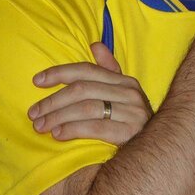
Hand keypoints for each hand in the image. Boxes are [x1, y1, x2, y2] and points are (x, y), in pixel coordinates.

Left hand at [28, 42, 151, 145]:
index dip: (59, 73)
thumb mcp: (122, 93)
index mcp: (124, 80)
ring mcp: (132, 112)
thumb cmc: (132, 121)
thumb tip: (95, 45)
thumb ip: (108, 70)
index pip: (86, 71)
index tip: (36, 81)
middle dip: (53, 101)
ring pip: (86, 108)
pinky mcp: (131, 133)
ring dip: (58, 117)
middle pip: (82, 90)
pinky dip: (73, 129)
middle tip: (33, 113)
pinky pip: (96, 128)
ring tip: (40, 126)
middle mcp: (129, 92)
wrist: (160, 149)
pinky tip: (58, 134)